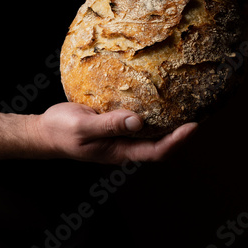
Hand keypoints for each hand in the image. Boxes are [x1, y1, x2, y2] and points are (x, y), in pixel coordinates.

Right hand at [32, 102, 197, 163]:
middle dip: (182, 133)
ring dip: (170, 122)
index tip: (194, 125)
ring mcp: (122, 136)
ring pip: (153, 132)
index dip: (178, 141)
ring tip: (186, 102)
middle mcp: (126, 145)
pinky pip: (140, 120)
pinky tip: (157, 95)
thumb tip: (138, 121)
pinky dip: (153, 111)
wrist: (46, 131)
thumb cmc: (61, 131)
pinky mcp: (117, 124)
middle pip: (161, 144)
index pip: (157, 151)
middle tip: (200, 111)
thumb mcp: (82, 128)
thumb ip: (109, 125)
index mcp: (120, 151)